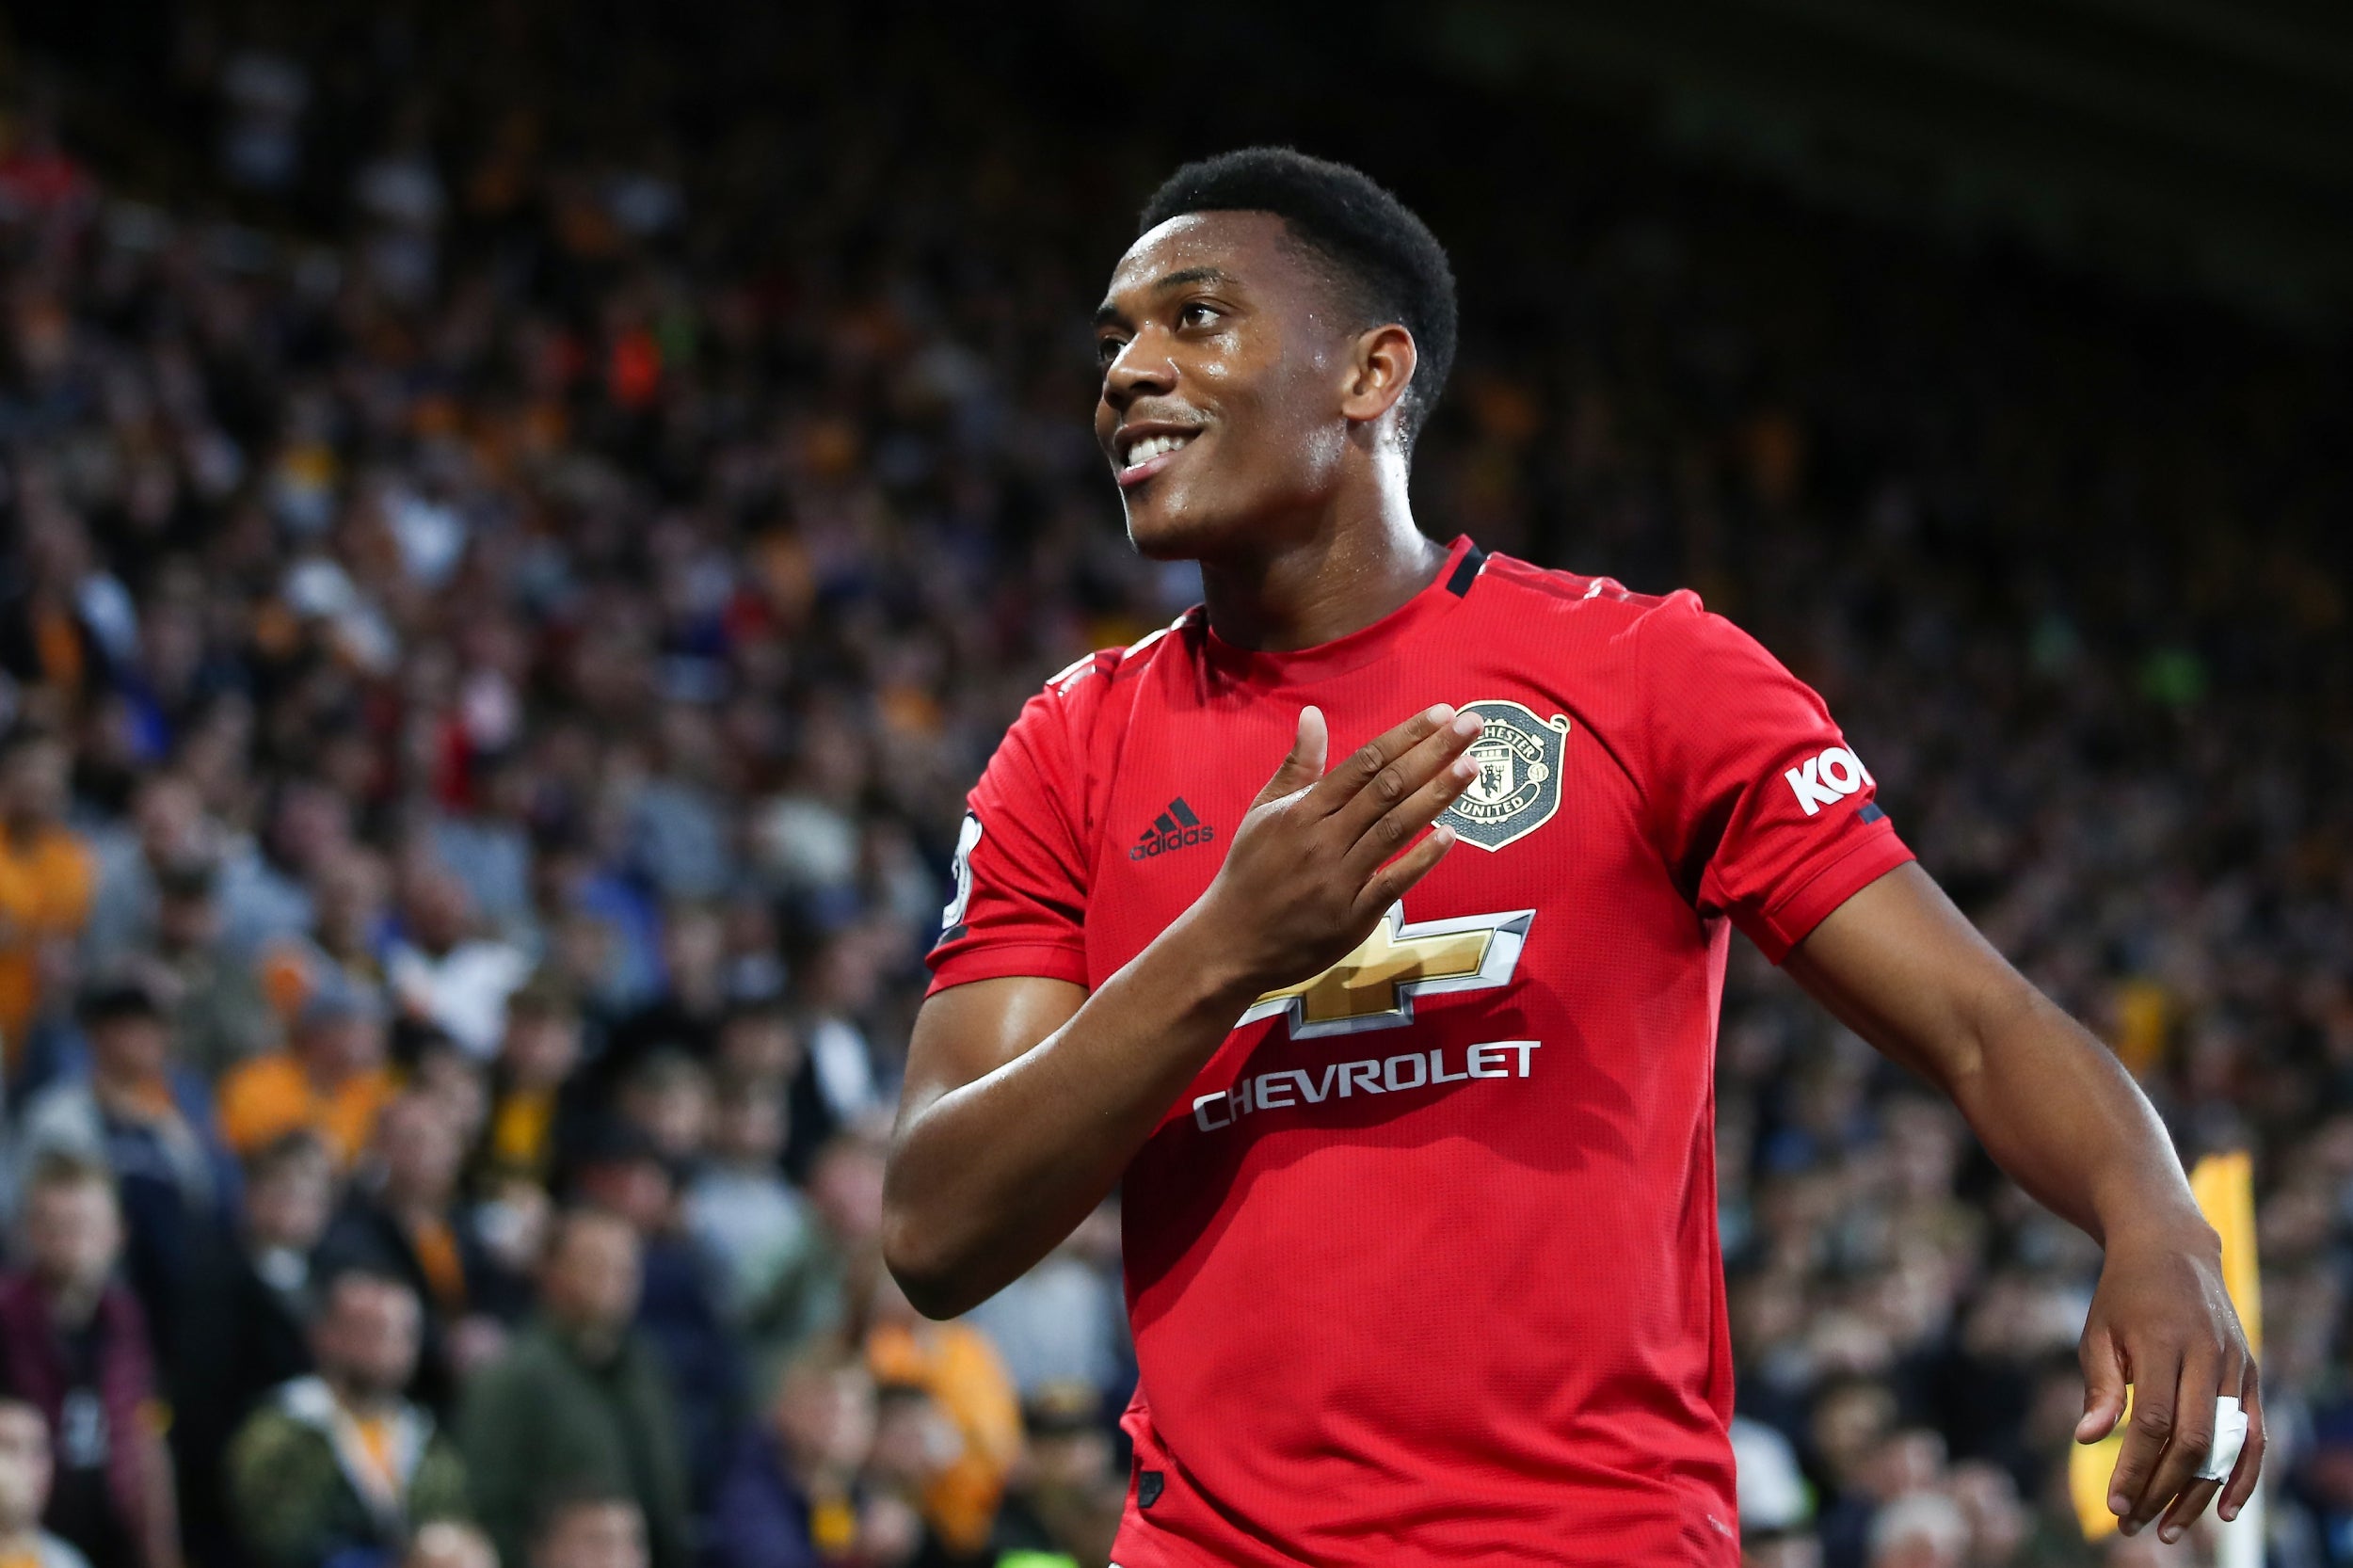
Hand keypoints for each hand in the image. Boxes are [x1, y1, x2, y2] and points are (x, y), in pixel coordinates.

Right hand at [1190, 702, 1482, 999]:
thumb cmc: (1249, 871)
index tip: (1440, 713)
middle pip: (1387, 788)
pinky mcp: (1352, 917)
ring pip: (1395, 829)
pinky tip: (1450, 835)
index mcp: (1303, 810)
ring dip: (1436, 796)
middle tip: (1472, 725)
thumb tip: (1312, 714)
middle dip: (1433, 754)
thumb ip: (1297, 765)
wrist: (1231, 942)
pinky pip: (1393, 883)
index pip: (1364, 762)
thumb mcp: (1263, 811)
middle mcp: (1323, 839)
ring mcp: (1339, 879)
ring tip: (1470, 767)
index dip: (1405, 735)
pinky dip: (1421, 858)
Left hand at [2076, 1220, 2263, 1542]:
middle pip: (2193, 1441)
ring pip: (2226, 1445)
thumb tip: (2087, 1440)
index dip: (2136, 1468)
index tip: (2114, 1505)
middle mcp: (2207, 1356)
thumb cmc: (2123, 1296)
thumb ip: (2100, 1387)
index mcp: (2163, 1343)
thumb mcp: (2099, 1331)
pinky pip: (2255, 1435)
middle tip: (2133, 1525)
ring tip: (2169, 1530)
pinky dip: (2244, 1475)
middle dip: (2162, 1490)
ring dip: (2199, 1494)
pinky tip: (2225, 1509)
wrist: (2172, 1249)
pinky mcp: (2252, 1375)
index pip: (2154, 1422)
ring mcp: (2236, 1367)